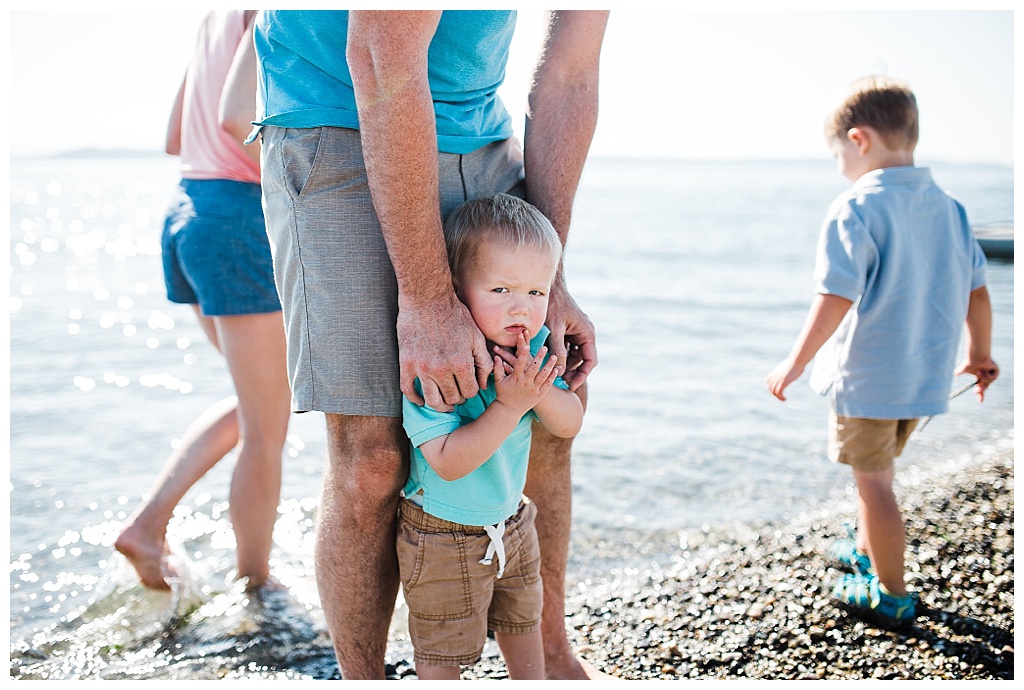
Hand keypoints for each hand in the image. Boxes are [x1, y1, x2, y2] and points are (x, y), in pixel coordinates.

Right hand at [398, 294, 492, 411]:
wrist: (427, 299)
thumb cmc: (455, 315)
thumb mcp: (476, 336)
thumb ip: (483, 362)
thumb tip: (484, 384)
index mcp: (461, 363)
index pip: (470, 392)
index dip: (472, 392)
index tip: (468, 388)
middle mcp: (441, 369)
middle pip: (452, 398)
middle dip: (458, 399)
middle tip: (457, 395)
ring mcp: (422, 368)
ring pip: (432, 401)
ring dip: (440, 406)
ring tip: (443, 405)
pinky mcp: (406, 363)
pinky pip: (409, 391)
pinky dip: (416, 400)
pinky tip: (422, 400)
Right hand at [493, 331, 559, 416]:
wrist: (509, 411)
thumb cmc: (503, 394)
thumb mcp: (498, 381)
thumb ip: (498, 368)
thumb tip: (496, 356)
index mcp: (516, 378)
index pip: (520, 363)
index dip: (523, 354)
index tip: (526, 345)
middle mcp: (525, 383)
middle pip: (534, 368)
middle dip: (539, 357)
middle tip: (544, 347)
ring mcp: (533, 389)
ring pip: (543, 375)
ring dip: (549, 365)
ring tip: (553, 357)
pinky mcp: (539, 395)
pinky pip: (547, 385)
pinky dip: (552, 377)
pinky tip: (556, 370)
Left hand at [545, 277, 596, 391]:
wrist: (549, 288)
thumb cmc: (553, 305)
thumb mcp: (554, 329)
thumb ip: (558, 349)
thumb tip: (560, 371)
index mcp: (587, 333)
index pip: (590, 360)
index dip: (582, 375)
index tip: (572, 386)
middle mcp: (586, 334)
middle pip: (584, 360)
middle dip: (574, 372)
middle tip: (561, 383)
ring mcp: (578, 333)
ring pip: (575, 356)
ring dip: (567, 365)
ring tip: (554, 374)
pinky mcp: (570, 332)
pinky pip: (568, 348)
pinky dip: (562, 356)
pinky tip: (551, 362)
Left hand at [766, 357, 804, 400]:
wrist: (797, 360)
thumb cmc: (796, 361)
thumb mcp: (789, 365)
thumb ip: (788, 368)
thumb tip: (793, 366)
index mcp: (776, 372)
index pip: (768, 380)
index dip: (770, 386)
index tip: (777, 389)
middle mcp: (775, 376)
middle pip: (770, 387)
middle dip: (774, 394)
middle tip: (781, 396)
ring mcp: (779, 379)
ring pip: (773, 391)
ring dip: (778, 397)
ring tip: (783, 399)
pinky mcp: (783, 381)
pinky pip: (778, 392)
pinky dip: (780, 397)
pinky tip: (785, 399)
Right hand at [955, 357, 998, 401]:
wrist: (977, 356)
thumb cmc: (970, 361)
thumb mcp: (963, 369)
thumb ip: (959, 372)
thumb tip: (954, 374)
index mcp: (980, 378)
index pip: (981, 389)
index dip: (980, 395)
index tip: (980, 402)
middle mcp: (987, 377)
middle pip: (985, 388)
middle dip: (981, 390)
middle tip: (976, 390)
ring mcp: (992, 374)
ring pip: (988, 382)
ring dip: (982, 377)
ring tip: (980, 371)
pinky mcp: (996, 371)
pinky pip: (992, 378)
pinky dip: (987, 375)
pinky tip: (985, 370)